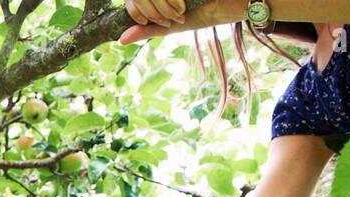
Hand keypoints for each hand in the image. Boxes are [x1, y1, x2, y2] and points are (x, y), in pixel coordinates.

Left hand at [120, 0, 237, 43]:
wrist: (229, 4)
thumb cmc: (201, 14)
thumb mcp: (170, 25)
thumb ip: (146, 30)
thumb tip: (120, 40)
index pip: (133, 2)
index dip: (141, 11)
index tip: (166, 20)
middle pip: (143, 0)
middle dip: (158, 12)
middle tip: (178, 15)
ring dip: (167, 6)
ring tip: (184, 9)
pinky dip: (175, 2)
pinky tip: (185, 5)